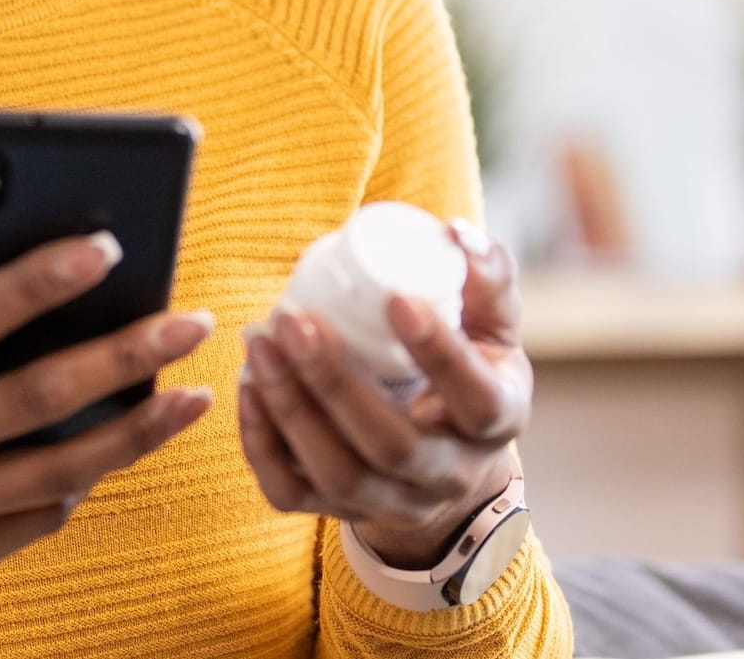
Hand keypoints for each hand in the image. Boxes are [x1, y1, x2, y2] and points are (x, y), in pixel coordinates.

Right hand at [0, 232, 215, 585]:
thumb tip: (26, 304)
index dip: (38, 282)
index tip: (104, 249)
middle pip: (38, 397)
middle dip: (123, 355)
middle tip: (188, 323)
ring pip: (61, 469)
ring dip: (137, 431)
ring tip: (192, 397)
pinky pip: (38, 517)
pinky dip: (82, 481)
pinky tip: (116, 448)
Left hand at [236, 216, 532, 568]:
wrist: (446, 453)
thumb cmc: (467, 369)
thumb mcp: (491, 327)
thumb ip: (485, 278)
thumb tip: (454, 232)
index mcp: (496, 421)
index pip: (476, 400)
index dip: (439, 354)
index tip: (396, 301)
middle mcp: (449, 474)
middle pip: (392, 447)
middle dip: (334, 383)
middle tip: (292, 319)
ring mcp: (394, 501)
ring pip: (338, 474)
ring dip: (290, 407)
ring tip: (260, 341)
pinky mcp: (339, 511)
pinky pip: (290, 492)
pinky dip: (260, 441)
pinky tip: (247, 385)